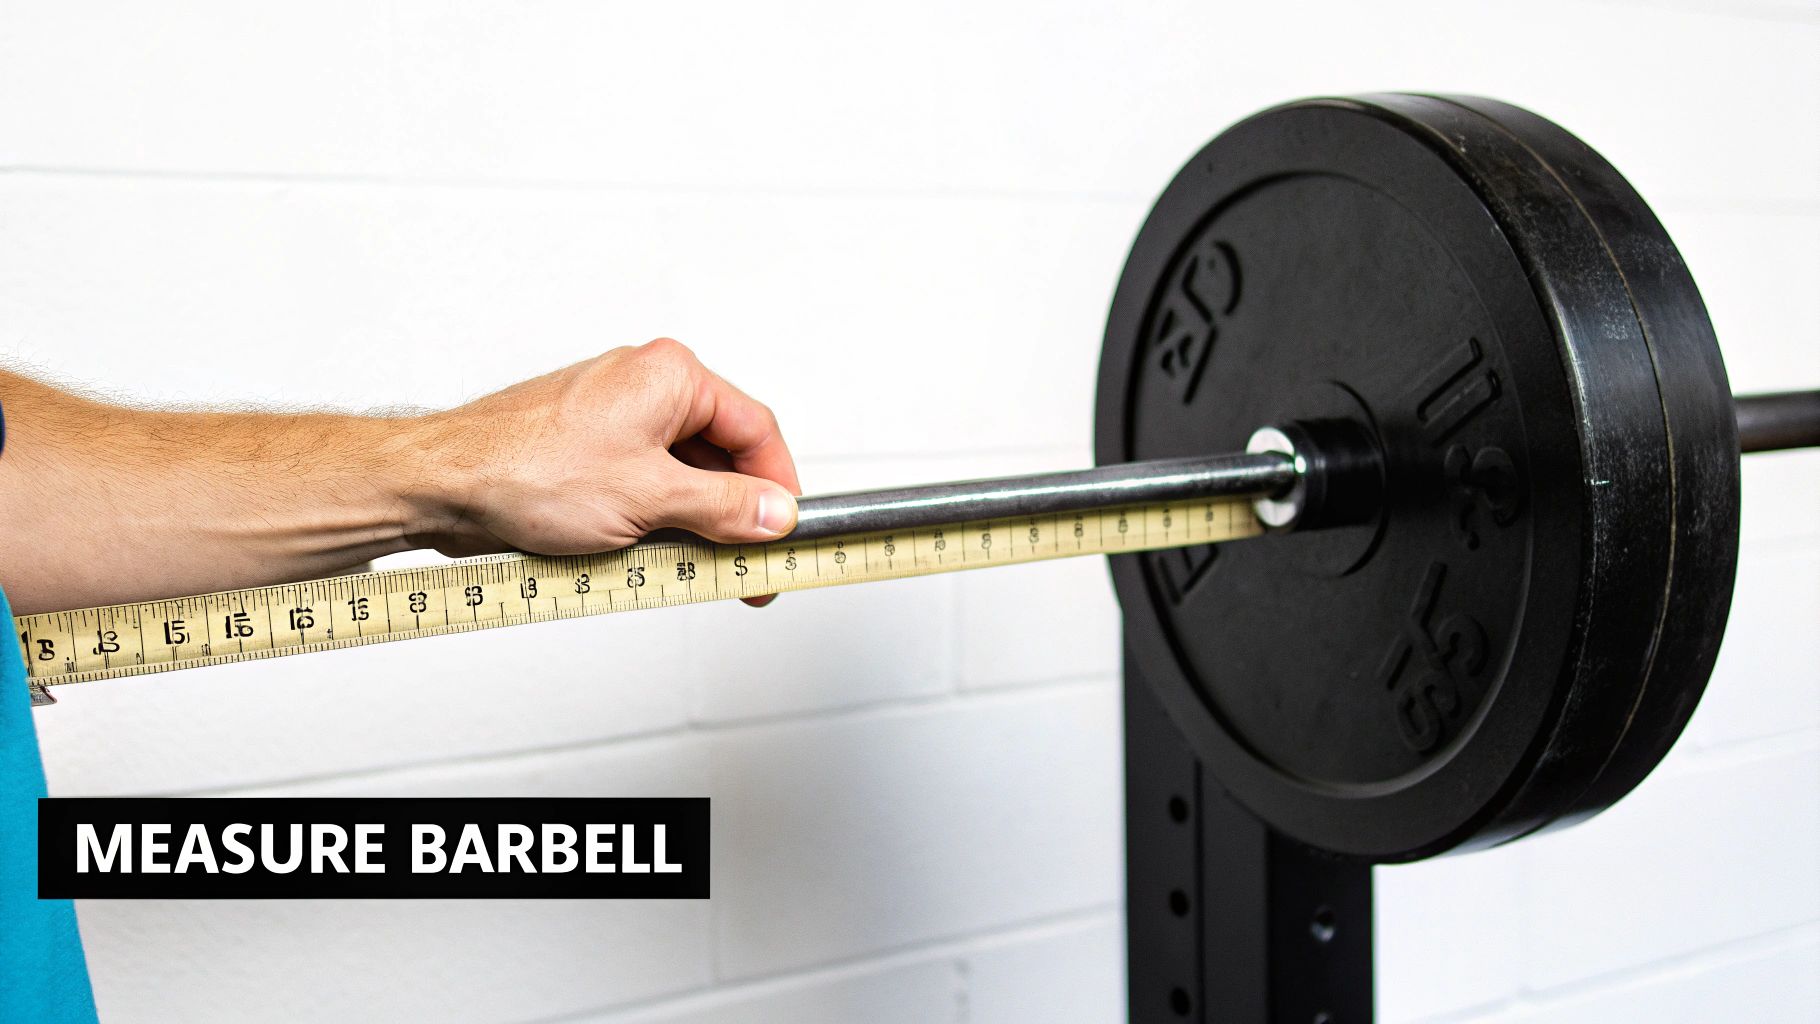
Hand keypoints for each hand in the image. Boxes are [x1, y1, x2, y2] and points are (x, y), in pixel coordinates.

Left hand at [414, 339, 799, 603]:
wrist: (441, 485)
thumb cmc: (526, 470)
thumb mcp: (650, 498)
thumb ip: (725, 508)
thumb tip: (774, 514)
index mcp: (671, 377)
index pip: (756, 430)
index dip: (778, 489)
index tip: (784, 534)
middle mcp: (645, 386)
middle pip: (721, 455)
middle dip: (736, 516)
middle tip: (748, 568)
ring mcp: (613, 419)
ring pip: (682, 476)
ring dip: (694, 525)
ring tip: (693, 569)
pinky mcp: (587, 451)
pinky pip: (644, 486)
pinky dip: (656, 523)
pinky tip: (651, 559)